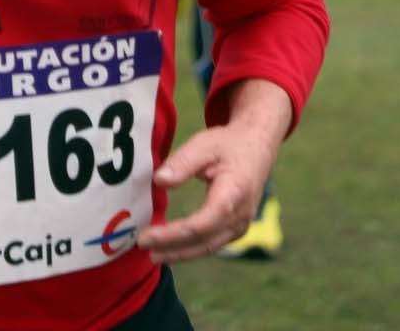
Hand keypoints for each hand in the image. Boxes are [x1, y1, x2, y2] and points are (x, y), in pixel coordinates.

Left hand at [136, 123, 279, 263]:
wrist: (257, 147)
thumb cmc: (229, 145)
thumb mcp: (205, 144)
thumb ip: (182, 162)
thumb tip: (159, 180)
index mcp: (234, 194)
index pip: (200, 225)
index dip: (171, 235)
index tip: (145, 236)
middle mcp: (240, 216)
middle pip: (203, 241)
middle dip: (172, 248)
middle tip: (142, 246)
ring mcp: (241, 225)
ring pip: (208, 247)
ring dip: (180, 253)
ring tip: (153, 254)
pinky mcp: (236, 228)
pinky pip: (212, 243)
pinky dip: (191, 248)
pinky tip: (172, 249)